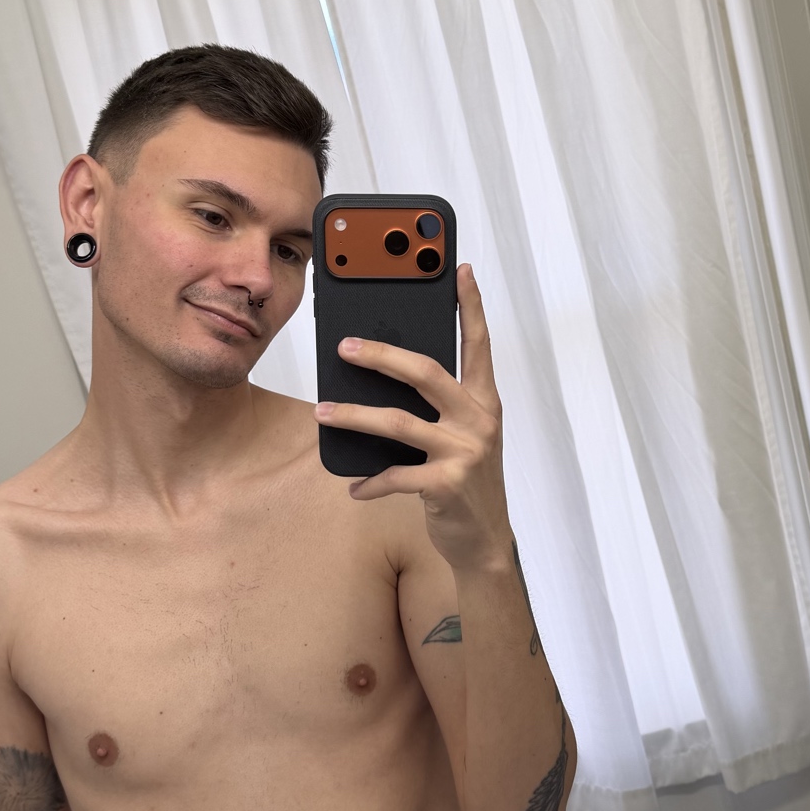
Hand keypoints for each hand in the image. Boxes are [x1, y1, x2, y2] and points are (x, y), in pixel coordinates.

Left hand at [315, 264, 511, 571]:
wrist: (486, 541)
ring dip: (353, 417)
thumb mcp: (461, 436)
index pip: (479, 343)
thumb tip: (381, 376)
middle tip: (344, 346)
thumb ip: (437, 406)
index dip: (471, 305)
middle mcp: (478, 420)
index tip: (460, 269)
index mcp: (484, 400)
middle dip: (380, 354)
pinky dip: (370, 482)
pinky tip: (353, 487)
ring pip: (398, 423)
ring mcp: (465, 452)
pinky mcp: (448, 484)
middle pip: (424, 372)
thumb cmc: (465, 480)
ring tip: (323, 413)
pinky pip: (397, 476)